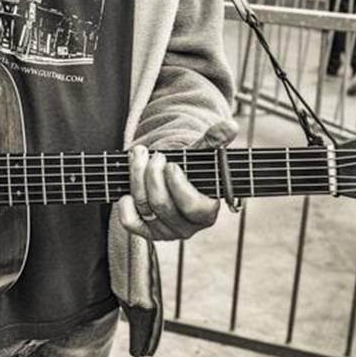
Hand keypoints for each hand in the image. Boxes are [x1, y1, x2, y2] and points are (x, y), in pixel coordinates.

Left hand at [119, 118, 238, 241]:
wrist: (170, 179)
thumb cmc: (190, 168)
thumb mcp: (202, 155)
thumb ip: (216, 141)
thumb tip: (230, 125)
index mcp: (207, 213)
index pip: (192, 206)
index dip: (178, 185)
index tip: (171, 165)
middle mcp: (186, 228)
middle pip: (163, 204)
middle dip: (153, 175)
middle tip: (155, 155)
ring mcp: (164, 231)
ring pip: (144, 206)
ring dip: (137, 176)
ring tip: (140, 155)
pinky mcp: (145, 231)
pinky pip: (130, 222)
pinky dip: (125, 205)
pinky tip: (128, 189)